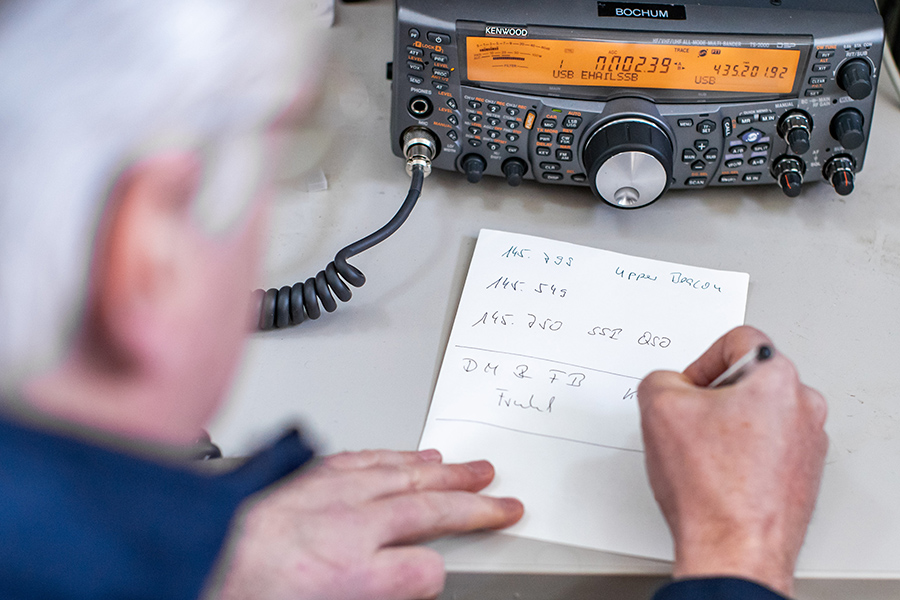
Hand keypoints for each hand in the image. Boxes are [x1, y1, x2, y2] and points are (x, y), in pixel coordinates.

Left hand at [214, 449, 522, 599]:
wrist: (181, 554)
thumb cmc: (243, 589)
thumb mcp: (327, 598)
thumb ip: (383, 583)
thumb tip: (422, 572)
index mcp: (347, 569)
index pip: (421, 568)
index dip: (453, 553)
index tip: (477, 541)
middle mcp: (343, 524)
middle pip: (423, 506)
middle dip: (467, 501)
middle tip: (500, 495)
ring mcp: (324, 494)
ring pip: (398, 473)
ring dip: (438, 470)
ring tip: (464, 467)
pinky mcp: (303, 477)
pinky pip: (361, 459)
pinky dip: (392, 456)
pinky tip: (404, 455)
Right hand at [637, 326, 826, 596]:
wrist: (734, 549)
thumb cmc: (711, 488)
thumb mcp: (658, 408)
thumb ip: (660, 378)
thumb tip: (667, 385)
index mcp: (778, 378)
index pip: (737, 340)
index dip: (700, 361)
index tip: (688, 388)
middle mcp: (803, 407)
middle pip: (748, 379)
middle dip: (713, 397)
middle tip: (689, 423)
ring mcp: (807, 444)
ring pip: (757, 414)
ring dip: (727, 427)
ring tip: (702, 455)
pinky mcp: (802, 475)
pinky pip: (767, 447)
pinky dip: (742, 455)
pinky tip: (717, 476)